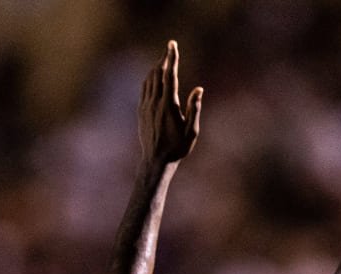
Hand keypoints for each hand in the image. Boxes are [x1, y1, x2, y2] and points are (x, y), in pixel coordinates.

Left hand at [139, 40, 201, 163]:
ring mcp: (146, 107)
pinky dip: (150, 78)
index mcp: (168, 106)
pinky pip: (144, 89)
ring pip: (150, 80)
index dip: (171, 58)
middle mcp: (155, 104)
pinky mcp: (141, 111)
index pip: (170, 76)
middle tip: (170, 47)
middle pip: (158, 74)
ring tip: (164, 59)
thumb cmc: (178, 148)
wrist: (156, 161)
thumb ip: (194, 109)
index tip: (173, 45)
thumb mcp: (192, 131)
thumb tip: (199, 89)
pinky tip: (154, 75)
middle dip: (165, 59)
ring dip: (157, 67)